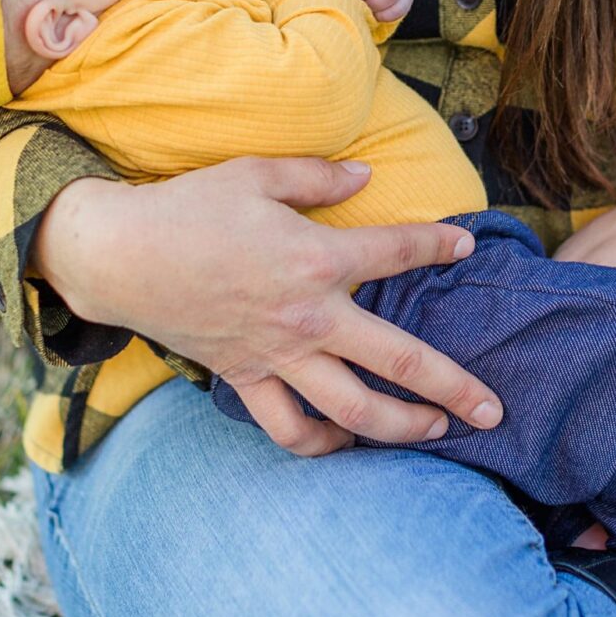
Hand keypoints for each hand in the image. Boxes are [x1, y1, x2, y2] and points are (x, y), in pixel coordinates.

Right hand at [30, 158, 504, 455]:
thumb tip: (366, 175)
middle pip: (398, 361)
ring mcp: (277, 356)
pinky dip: (320, 443)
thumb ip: (318, 176)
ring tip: (435, 433)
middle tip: (494, 410)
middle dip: (453, 388)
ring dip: (401, 428)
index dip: (437, 247)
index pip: (395, 252)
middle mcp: (307, 316)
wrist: (121, 255)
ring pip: (352, 410)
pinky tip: (343, 443)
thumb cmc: (189, 207)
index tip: (466, 248)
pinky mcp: (245, 378)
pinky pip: (289, 427)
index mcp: (315, 258)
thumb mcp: (256, 173)